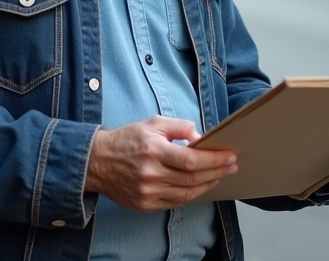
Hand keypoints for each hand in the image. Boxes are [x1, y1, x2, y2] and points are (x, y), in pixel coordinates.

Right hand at [84, 116, 237, 210]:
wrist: (97, 161)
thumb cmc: (127, 140)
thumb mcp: (152, 123)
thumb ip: (179, 127)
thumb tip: (200, 138)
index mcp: (153, 150)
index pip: (191, 159)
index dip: (214, 159)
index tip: (229, 156)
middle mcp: (150, 173)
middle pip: (192, 178)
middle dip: (217, 172)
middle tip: (231, 166)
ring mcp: (147, 192)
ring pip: (187, 194)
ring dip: (207, 185)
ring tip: (219, 176)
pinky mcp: (145, 204)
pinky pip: (175, 203)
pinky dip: (191, 196)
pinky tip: (200, 187)